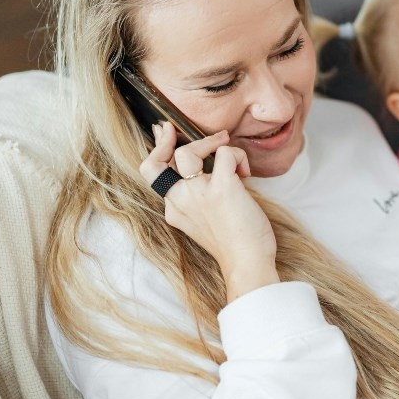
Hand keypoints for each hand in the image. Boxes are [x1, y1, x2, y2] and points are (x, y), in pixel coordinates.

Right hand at [139, 121, 278, 301]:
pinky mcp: (221, 188)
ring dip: (210, 143)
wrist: (247, 264)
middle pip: (161, 160)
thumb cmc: (234, 244)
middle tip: (201, 135)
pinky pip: (225, 153)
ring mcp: (198, 194)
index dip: (157, 149)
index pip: (152, 173)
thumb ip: (197, 200)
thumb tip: (204, 170)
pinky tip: (246, 172)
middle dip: (175, 139)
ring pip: (188, 152)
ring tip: (228, 150)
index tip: (166, 134)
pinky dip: (238, 155)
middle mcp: (180, 200)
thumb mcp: (204, 222)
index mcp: (174, 210)